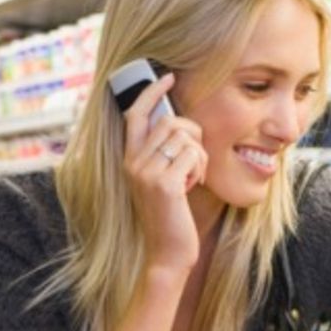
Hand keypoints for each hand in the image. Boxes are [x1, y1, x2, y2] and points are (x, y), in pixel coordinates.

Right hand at [121, 73, 207, 272]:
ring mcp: (147, 172)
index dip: (150, 92)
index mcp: (129, 160)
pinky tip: (195, 186)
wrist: (167, 253)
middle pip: (169, 121)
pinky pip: (194, 154)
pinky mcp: (165, 183)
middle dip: (192, 133)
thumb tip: (179, 123)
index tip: (168, 78)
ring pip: (184, 135)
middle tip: (197, 158)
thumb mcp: (161, 181)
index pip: (135, 114)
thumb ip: (163, 154)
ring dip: (199, 154)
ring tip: (194, 176)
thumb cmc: (170, 217)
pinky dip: (201, 167)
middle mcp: (133, 163)